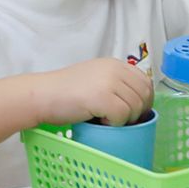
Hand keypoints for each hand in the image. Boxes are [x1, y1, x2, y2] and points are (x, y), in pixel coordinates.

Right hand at [36, 58, 152, 125]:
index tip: (134, 111)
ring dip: (125, 119)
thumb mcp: (94, 78)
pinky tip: (100, 121)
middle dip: (138, 111)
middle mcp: (114, 69)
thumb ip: (114, 82)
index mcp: (114, 64)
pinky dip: (115, 123)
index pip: (145, 81)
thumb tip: (136, 100)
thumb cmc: (64, 92)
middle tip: (121, 119)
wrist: (43, 95)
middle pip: (144, 94)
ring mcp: (109, 82)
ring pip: (136, 106)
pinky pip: (123, 116)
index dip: (144, 99)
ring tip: (106, 118)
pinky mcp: (103, 97)